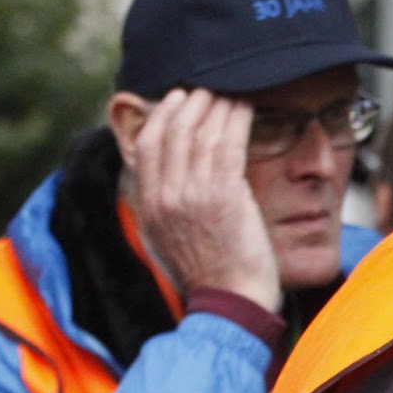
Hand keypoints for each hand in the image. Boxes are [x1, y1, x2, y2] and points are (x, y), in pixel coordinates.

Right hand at [129, 88, 280, 311]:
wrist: (231, 303)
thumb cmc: (210, 272)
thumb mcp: (170, 237)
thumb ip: (167, 202)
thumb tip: (173, 171)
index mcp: (149, 205)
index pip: (145, 144)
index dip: (162, 115)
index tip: (177, 99)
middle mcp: (166, 196)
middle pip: (172, 131)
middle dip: (190, 102)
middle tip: (207, 89)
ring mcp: (194, 195)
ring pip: (202, 133)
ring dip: (217, 106)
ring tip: (230, 93)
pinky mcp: (226, 196)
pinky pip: (229, 145)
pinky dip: (237, 120)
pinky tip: (246, 108)